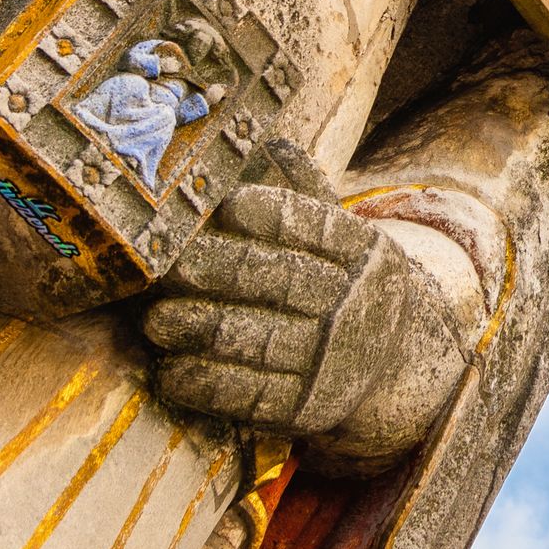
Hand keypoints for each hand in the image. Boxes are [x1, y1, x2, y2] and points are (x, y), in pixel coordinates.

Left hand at [143, 183, 482, 465]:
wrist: (391, 362)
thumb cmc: (338, 282)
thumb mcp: (337, 236)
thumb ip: (300, 194)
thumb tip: (265, 139)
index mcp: (363, 252)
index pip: (317, 227)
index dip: (272, 215)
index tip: (226, 204)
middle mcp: (355, 305)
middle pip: (284, 282)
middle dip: (221, 271)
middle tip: (168, 264)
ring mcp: (332, 361)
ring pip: (263, 341)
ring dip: (204, 331)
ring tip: (157, 321)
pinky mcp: (307, 409)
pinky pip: (253, 396)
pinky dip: (209, 384)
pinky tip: (171, 371)